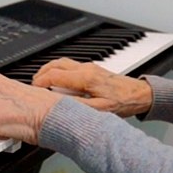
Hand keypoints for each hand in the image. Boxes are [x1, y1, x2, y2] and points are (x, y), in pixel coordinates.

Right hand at [32, 58, 152, 116]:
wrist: (139, 94)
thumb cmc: (122, 102)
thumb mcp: (99, 110)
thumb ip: (78, 107)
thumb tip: (60, 106)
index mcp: (86, 78)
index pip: (55, 76)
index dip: (41, 82)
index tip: (34, 90)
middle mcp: (86, 69)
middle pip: (56, 64)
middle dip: (41, 73)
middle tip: (34, 85)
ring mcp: (89, 67)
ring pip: (62, 62)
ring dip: (49, 70)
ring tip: (42, 81)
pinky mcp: (92, 68)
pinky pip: (70, 65)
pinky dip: (58, 70)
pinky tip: (57, 80)